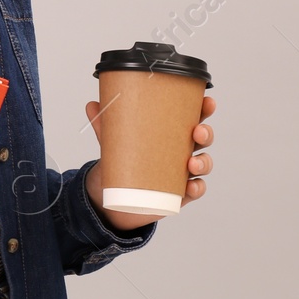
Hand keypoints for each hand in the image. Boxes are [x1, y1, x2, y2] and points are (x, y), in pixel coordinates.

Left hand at [83, 94, 216, 231]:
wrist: (119, 197)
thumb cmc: (126, 161)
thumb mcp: (115, 142)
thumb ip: (105, 125)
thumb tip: (91, 104)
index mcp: (171, 132)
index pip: (193, 117)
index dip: (204, 109)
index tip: (207, 102)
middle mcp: (182, 150)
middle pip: (203, 139)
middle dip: (206, 133)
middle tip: (197, 131)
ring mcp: (184, 172)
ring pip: (204, 164)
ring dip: (204, 162)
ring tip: (192, 163)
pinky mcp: (180, 193)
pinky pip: (196, 190)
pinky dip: (197, 188)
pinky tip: (191, 187)